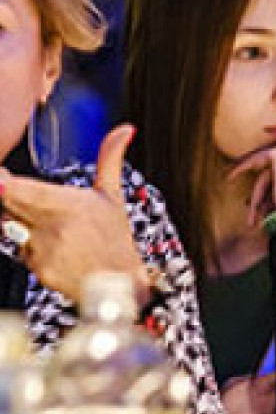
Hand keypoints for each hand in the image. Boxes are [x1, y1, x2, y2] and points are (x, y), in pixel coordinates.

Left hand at [0, 125, 145, 302]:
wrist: (120, 283)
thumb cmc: (115, 238)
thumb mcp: (113, 196)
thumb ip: (110, 159)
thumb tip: (124, 130)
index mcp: (66, 203)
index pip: (13, 189)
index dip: (2, 181)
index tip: (3, 175)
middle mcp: (51, 227)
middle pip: (7, 204)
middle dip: (9, 195)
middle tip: (14, 186)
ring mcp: (42, 250)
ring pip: (12, 228)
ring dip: (21, 223)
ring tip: (53, 228)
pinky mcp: (37, 270)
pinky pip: (22, 252)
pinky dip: (32, 248)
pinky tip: (55, 249)